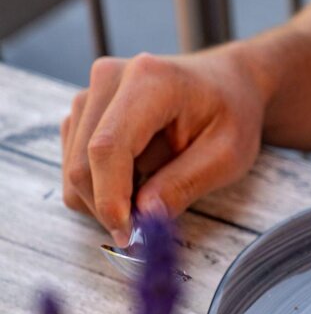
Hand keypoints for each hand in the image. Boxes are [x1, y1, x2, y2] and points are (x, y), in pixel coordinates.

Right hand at [60, 50, 267, 244]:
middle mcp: (109, 78)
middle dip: (109, 206)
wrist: (226, 84)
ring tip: (156, 187)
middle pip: (83, 162)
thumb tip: (143, 215)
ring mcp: (91, 92)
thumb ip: (184, 184)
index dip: (110, 198)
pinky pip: (76, 162)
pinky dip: (104, 184)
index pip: (108, 148)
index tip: (127, 235)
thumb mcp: (228, 155)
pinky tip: (141, 176)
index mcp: (149, 82)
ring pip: (75, 167)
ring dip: (108, 196)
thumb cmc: (232, 116)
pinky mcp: (84, 110)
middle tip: (147, 228)